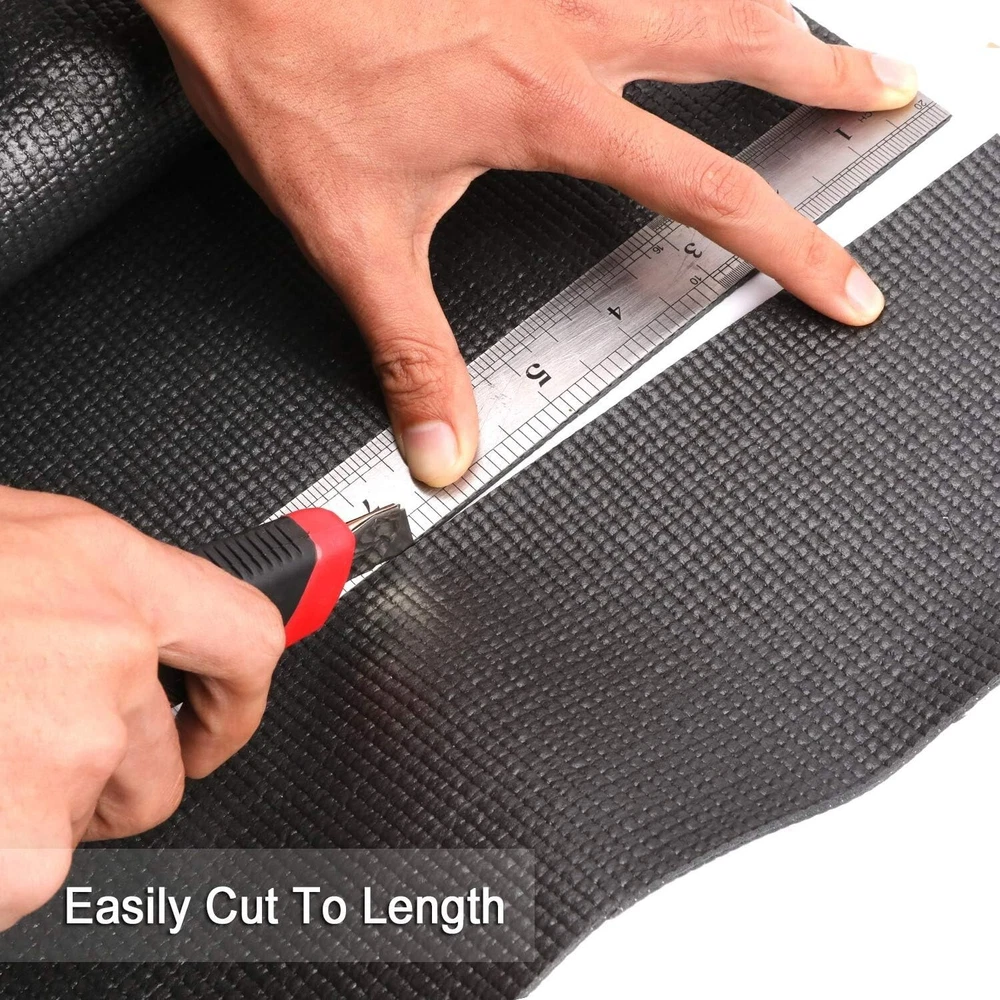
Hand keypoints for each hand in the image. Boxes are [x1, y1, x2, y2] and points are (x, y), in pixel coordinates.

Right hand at [0, 488, 283, 929]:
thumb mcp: (3, 542)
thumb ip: (78, 588)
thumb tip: (124, 622)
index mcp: (108, 573)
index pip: (244, 637)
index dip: (239, 693)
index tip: (222, 717)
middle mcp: (107, 657)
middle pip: (162, 761)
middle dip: (109, 778)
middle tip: (32, 759)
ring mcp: (66, 753)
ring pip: (91, 820)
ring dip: (36, 810)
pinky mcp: (23, 848)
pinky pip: (32, 874)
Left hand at [140, 0, 916, 485]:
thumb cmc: (287, 81)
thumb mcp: (354, 237)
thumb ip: (410, 350)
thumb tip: (441, 445)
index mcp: (545, 111)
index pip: (706, 189)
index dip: (790, 245)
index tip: (842, 278)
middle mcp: (565, 27)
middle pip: (740, 41)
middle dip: (828, 77)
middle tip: (886, 93)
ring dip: (770, 12)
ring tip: (820, 43)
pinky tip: (686, 1)